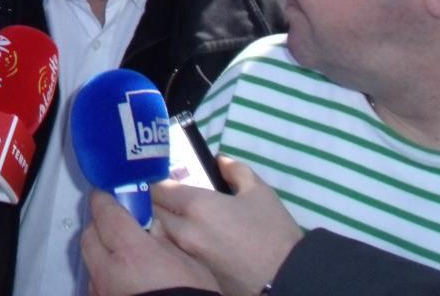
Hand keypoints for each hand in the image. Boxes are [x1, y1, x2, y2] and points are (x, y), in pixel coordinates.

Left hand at [81, 191, 217, 295]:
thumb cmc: (192, 294)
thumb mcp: (187, 261)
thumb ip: (164, 239)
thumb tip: (151, 224)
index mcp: (131, 251)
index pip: (105, 213)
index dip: (104, 198)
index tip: (106, 192)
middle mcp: (108, 271)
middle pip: (89, 236)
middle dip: (99, 225)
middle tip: (116, 222)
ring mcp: (103, 292)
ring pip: (90, 262)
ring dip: (100, 252)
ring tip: (120, 253)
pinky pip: (96, 285)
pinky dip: (104, 275)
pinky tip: (121, 278)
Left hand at [152, 157, 302, 295]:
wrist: (285, 277)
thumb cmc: (272, 232)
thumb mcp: (259, 192)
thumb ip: (236, 170)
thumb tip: (220, 161)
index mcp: (197, 205)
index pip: (158, 189)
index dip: (157, 181)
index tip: (163, 178)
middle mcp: (184, 231)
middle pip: (155, 212)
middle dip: (158, 202)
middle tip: (170, 197)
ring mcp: (187, 255)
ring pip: (163, 234)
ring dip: (165, 223)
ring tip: (180, 218)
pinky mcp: (194, 272)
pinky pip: (176, 252)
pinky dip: (177, 243)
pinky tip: (193, 239)